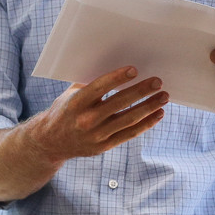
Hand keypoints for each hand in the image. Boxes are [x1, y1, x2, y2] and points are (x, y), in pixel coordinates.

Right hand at [26, 66, 169, 163]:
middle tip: (157, 81)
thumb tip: (116, 67)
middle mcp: (86, 120)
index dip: (117, 78)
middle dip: (141, 91)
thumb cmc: (64, 110)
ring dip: (149, 107)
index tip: (134, 70)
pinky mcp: (104, 146)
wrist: (51, 142)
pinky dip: (146, 123)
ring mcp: (96, 135)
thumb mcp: (70, 94)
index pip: (100, 88)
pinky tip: (158, 113)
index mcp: (76, 103)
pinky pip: (129, 134)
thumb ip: (90, 83)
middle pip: (119, 103)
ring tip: (163, 96)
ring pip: (129, 119)